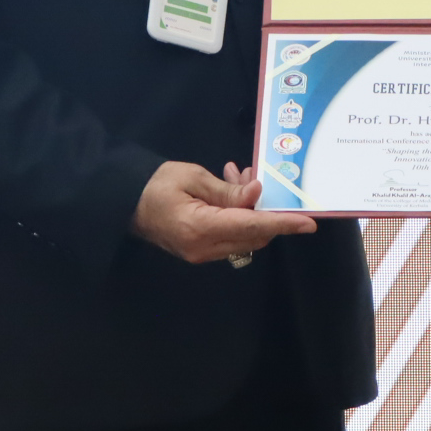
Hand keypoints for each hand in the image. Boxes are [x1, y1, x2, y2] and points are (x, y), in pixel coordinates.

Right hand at [132, 160, 316, 264]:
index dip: (282, 224)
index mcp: (201, 228)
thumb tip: (257, 195)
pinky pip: (231, 236)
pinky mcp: (199, 250)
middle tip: (255, 177)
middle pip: (253, 235)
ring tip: (238, 177)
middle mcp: (204, 248)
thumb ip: (227, 191)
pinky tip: (229, 191)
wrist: (122, 201)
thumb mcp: (192, 178)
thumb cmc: (153, 184)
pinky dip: (239, 216)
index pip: (252, 227)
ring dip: (251, 210)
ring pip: (244, 236)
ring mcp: (201, 253)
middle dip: (265, 209)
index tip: (308, 223)